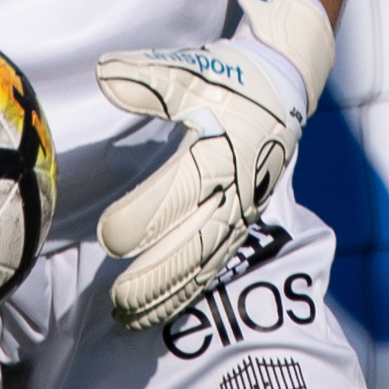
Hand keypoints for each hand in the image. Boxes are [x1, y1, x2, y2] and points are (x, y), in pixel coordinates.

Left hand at [93, 0, 338, 332]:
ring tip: (128, 317)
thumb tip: (103, 75)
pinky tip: (158, 310)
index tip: (109, 238)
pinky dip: (186, 291)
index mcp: (222, 149)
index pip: (180, 192)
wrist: (284, 87)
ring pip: (203, 262)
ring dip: (167, 294)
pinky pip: (214, 264)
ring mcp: (241, 210)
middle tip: (117, 301)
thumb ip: (147, 77)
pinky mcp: (242, 222)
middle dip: (156, 276)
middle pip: (194, 242)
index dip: (145, 218)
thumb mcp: (191, 71)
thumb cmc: (233, 79)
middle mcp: (235, 187)